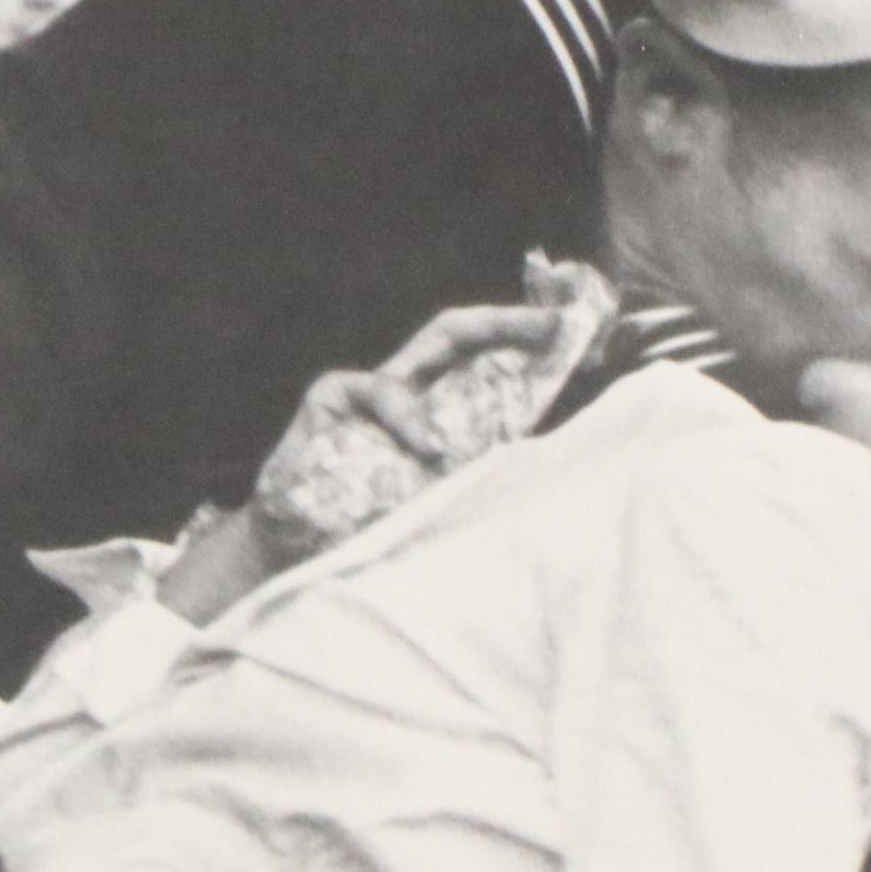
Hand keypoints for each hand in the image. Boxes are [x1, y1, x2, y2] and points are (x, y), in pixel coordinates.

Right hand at [249, 305, 565, 571]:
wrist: (301, 549)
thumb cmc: (373, 522)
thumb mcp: (441, 491)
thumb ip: (477, 466)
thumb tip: (545, 457)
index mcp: (433, 407)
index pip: (481, 356)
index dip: (522, 339)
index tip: (569, 330)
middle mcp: (406, 389)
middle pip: (456, 334)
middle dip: (507, 322)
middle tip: (551, 323)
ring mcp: (367, 390)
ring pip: (423, 353)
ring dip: (467, 382)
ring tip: (477, 431)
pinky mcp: (330, 398)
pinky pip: (375, 390)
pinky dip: (407, 417)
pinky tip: (426, 447)